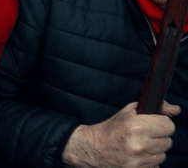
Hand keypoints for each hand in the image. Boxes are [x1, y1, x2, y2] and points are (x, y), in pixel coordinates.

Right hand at [62, 101, 178, 167]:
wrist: (94, 148)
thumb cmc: (112, 128)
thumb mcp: (129, 112)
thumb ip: (155, 108)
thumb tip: (176, 109)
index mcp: (136, 126)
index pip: (169, 126)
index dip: (161, 123)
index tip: (152, 124)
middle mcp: (139, 144)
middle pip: (168, 141)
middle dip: (158, 138)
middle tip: (143, 135)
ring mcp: (138, 160)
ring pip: (163, 155)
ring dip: (153, 151)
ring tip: (138, 146)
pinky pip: (156, 166)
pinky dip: (149, 162)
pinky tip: (136, 156)